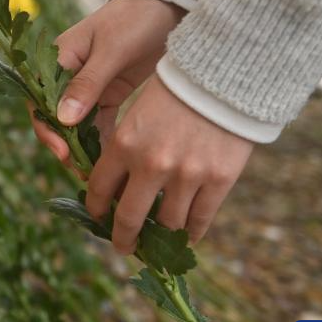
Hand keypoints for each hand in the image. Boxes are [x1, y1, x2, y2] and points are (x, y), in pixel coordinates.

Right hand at [31, 0, 185, 162]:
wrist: (168, 5)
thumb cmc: (135, 20)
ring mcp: (88, 87)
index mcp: (57, 60)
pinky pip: (100, 124)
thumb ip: (87, 85)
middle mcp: (67, 76)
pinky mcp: (108, 94)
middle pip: (56, 119)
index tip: (64, 153)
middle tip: (84, 173)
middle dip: (67, 147)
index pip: (40, 101)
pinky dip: (104, 142)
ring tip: (99, 175)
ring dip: (85, 149)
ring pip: (78, 126)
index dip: (48, 130)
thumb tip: (63, 120)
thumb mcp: (111, 51)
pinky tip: (113, 162)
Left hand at [86, 75, 254, 252]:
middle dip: (123, 238)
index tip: (97, 217)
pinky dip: (192, 233)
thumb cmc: (176, 87)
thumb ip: (125, 147)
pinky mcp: (219, 179)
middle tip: (123, 247)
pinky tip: (187, 237)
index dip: (96, 208)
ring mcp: (187, 175)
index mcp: (124, 143)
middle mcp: (152, 164)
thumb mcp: (138, 111)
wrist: (224, 73)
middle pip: (130, 218)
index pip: (100, 189)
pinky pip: (201, 219)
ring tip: (158, 243)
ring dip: (160, 237)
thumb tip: (114, 183)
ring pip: (168, 224)